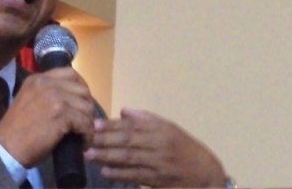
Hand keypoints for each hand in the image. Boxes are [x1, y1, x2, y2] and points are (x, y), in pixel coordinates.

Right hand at [0, 67, 95, 167]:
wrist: (7, 147)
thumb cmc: (16, 130)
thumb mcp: (28, 100)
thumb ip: (45, 94)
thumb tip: (70, 98)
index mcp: (38, 79)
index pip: (70, 73)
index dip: (81, 87)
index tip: (82, 103)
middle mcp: (47, 84)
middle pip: (82, 90)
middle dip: (87, 107)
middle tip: (84, 122)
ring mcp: (55, 98)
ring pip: (86, 107)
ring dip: (89, 123)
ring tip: (83, 134)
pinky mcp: (61, 115)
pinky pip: (85, 123)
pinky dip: (87, 135)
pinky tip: (83, 143)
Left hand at [84, 108, 225, 187]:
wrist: (205, 172)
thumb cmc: (184, 148)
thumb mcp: (169, 128)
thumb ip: (146, 119)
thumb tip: (123, 111)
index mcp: (160, 129)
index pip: (132, 125)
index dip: (112, 125)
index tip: (94, 124)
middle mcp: (159, 144)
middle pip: (128, 141)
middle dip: (105, 140)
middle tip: (86, 139)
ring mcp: (158, 163)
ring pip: (129, 158)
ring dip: (107, 157)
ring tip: (90, 154)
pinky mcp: (158, 180)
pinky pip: (136, 176)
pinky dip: (120, 174)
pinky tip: (106, 171)